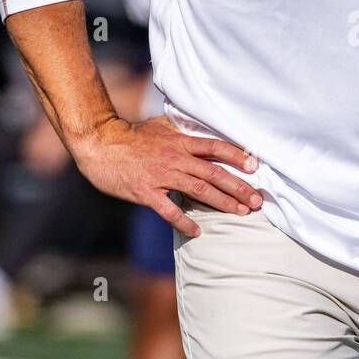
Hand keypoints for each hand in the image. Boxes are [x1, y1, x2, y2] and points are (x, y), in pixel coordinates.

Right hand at [72, 114, 261, 236]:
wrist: (101, 145)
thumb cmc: (131, 136)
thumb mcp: (161, 126)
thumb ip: (183, 130)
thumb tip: (203, 128)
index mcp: (180, 141)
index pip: (215, 147)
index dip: (237, 156)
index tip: (255, 167)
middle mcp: (176, 158)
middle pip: (214, 173)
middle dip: (239, 187)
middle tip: (258, 200)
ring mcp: (161, 176)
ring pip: (200, 190)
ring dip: (223, 203)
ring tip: (241, 212)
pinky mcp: (146, 192)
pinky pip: (169, 210)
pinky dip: (184, 223)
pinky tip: (197, 231)